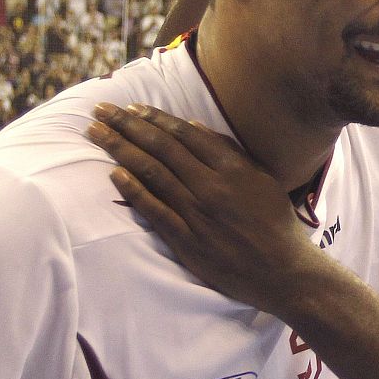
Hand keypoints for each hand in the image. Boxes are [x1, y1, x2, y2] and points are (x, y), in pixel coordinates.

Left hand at [87, 103, 324, 315]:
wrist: (282, 271)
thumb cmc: (275, 222)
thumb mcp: (262, 178)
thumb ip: (229, 152)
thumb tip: (192, 126)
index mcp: (232, 168)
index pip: (184, 134)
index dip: (153, 118)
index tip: (130, 107)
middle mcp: (211, 186)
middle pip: (161, 147)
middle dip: (126, 125)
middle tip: (100, 110)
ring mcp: (196, 214)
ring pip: (151, 173)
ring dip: (120, 150)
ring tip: (95, 133)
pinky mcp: (186, 240)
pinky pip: (154, 210)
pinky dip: (133, 190)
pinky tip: (113, 173)